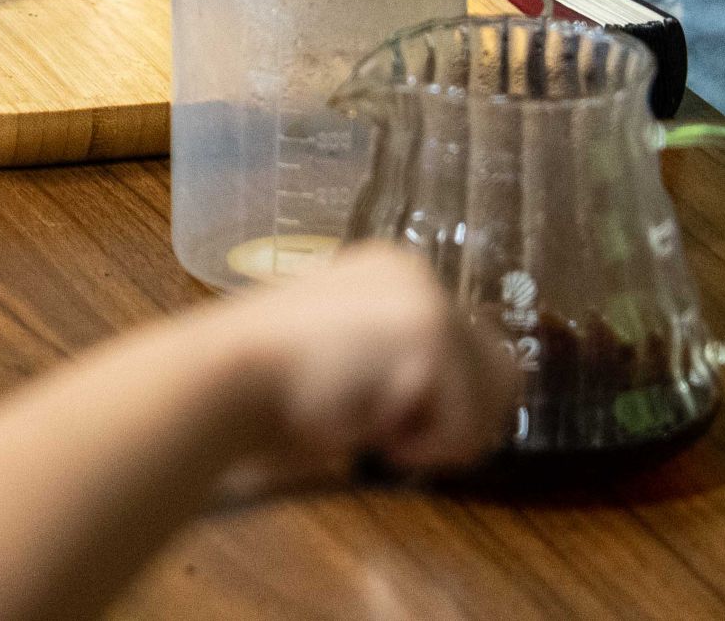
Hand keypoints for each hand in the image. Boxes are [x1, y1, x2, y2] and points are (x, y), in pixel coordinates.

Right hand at [207, 244, 519, 481]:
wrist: (226, 377)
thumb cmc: (270, 390)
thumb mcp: (351, 369)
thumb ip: (402, 373)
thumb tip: (468, 418)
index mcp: (391, 274)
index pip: (473, 349)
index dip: (448, 408)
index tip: (394, 432)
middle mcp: (416, 274)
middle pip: (498, 372)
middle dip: (458, 424)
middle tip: (395, 444)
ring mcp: (426, 298)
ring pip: (488, 402)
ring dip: (436, 438)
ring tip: (374, 431)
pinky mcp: (430, 332)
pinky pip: (464, 425)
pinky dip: (423, 449)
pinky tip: (371, 431)